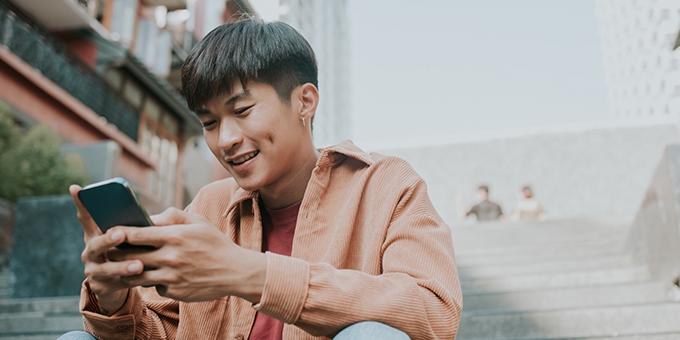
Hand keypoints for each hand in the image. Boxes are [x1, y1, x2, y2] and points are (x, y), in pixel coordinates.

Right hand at [70, 185, 141, 314]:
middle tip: (120, 234)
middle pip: (95, 244)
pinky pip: (117, 284)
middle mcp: (90, 252)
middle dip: (108, 239)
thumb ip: (135, 226)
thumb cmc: (128, 252)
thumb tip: (155, 217)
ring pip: (107, 268)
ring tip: (139, 265)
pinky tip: (143, 278)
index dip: (80, 204)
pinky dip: (130, 281)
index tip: (75, 188)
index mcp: (95, 235)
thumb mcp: (128, 238)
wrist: (120, 283)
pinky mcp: (102, 287)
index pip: (86, 217)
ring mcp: (94, 271)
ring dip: (123, 266)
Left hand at [110, 208, 266, 302]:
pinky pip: (154, 287)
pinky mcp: (174, 292)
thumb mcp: (199, 222)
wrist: (234, 271)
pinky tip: (158, 276)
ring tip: (127, 265)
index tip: (109, 232)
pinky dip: (153, 282)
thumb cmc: (215, 243)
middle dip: (117, 254)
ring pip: (136, 276)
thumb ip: (173, 215)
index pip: (136, 235)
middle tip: (112, 251)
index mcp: (175, 237)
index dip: (118, 233)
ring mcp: (171, 277)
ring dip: (129, 271)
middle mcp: (170, 258)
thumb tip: (151, 218)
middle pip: (130, 257)